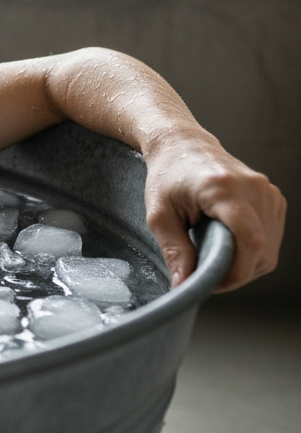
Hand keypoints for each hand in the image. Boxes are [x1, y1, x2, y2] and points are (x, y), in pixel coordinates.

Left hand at [143, 137, 284, 291]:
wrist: (183, 145)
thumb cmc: (167, 177)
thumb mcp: (159, 215)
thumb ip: (174, 251)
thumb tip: (184, 287)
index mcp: (223, 188)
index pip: (249, 241)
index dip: (235, 272)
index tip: (211, 283)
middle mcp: (253, 188)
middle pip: (262, 249)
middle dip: (237, 272)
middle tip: (207, 274)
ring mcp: (268, 192)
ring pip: (270, 248)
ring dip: (246, 264)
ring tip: (215, 258)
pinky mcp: (273, 198)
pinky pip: (272, 238)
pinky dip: (253, 251)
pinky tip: (229, 246)